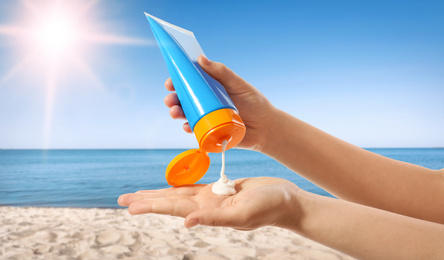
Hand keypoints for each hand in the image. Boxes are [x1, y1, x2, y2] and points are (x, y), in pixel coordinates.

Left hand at [118, 177, 300, 229]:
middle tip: (122, 200)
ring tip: (138, 195)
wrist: (286, 200)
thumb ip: (216, 219)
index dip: (151, 206)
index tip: (129, 206)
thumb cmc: (270, 207)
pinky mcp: (219, 189)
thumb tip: (187, 223)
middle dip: (146, 200)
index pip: (173, 208)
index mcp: (208, 211)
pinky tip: (168, 187)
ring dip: (157, 194)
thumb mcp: (244, 213)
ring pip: (178, 194)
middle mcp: (205, 206)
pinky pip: (193, 187)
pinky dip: (178, 186)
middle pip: (169, 201)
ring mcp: (211, 198)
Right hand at [164, 55, 276, 151]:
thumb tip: (201, 59)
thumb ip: (222, 72)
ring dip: (176, 113)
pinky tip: (187, 127)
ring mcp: (206, 118)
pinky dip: (188, 129)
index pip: (190, 83)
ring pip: (186, 115)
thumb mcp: (238, 84)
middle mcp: (206, 103)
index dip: (178, 81)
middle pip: (183, 99)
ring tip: (175, 112)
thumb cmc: (254, 103)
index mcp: (211, 88)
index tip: (170, 81)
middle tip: (170, 99)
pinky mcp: (210, 132)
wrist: (266, 128)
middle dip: (173, 99)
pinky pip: (195, 131)